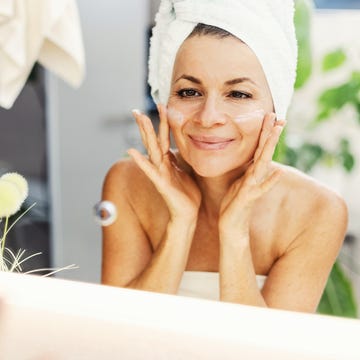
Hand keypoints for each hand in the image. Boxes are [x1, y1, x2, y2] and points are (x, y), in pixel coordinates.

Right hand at [127, 105, 200, 219]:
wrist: (188, 213)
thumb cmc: (188, 193)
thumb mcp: (187, 170)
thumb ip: (183, 157)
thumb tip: (186, 144)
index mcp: (169, 160)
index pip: (164, 138)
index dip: (163, 122)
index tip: (161, 105)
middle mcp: (162, 164)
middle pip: (153, 140)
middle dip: (146, 124)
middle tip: (137, 109)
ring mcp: (160, 173)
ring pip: (152, 149)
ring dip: (145, 133)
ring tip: (140, 118)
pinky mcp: (161, 183)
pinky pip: (150, 170)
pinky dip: (140, 160)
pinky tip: (130, 150)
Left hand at [219, 113, 284, 232]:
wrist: (230, 223)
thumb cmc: (233, 201)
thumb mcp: (238, 179)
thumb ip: (244, 167)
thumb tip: (247, 154)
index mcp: (250, 171)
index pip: (258, 148)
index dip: (264, 132)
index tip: (269, 115)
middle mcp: (255, 176)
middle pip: (263, 151)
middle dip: (270, 134)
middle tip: (277, 116)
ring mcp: (253, 186)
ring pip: (263, 163)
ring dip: (270, 147)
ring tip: (277, 131)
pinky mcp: (249, 197)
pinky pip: (261, 188)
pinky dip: (270, 181)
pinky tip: (279, 172)